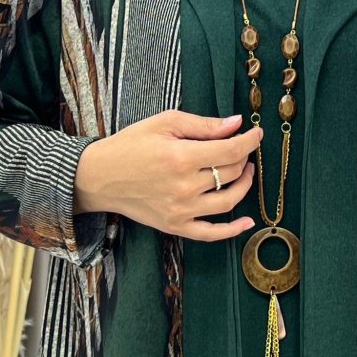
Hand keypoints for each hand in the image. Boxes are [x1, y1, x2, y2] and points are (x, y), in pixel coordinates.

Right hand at [74, 110, 260, 241]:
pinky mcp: (175, 226)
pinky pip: (211, 233)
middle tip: (241, 147)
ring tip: (245, 171)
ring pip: (229, 200)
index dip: (250, 141)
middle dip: (243, 157)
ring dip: (244, 185)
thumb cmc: (130, 144)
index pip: (231, 151)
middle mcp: (184, 186)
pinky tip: (247, 221)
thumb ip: (202, 125)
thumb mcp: (164, 123)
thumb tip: (236, 124)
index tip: (257, 134)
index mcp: (181, 157)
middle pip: (231, 173)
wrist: (100, 176)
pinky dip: (232, 230)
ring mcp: (181, 210)